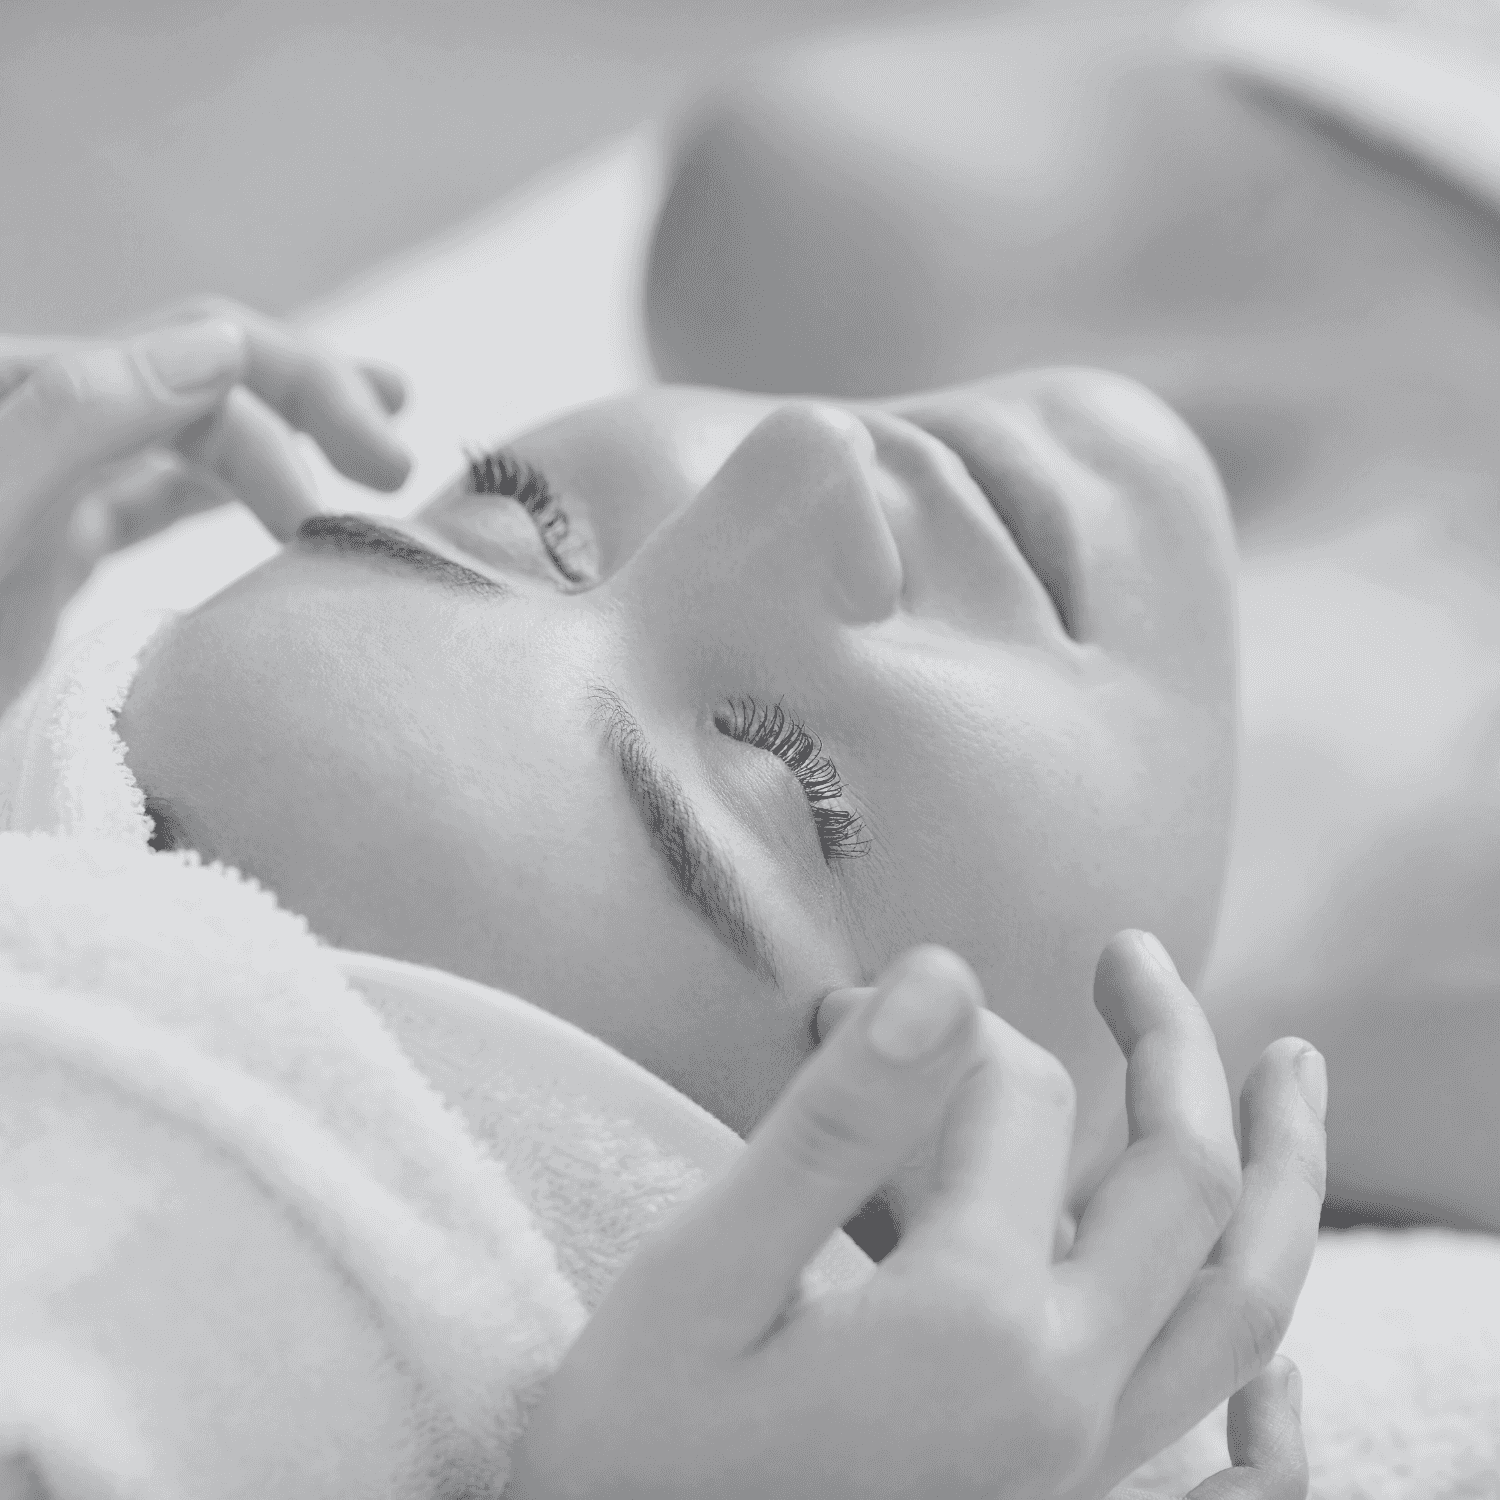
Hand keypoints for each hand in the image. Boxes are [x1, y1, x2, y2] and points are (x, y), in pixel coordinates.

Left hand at [0, 297, 410, 713]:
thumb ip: (73, 422)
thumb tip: (220, 347)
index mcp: (23, 395)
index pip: (195, 362)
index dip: (296, 406)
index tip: (369, 498)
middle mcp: (41, 423)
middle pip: (204, 374)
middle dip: (313, 400)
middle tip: (400, 467)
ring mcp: (46, 485)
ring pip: (194, 429)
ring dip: (292, 429)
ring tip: (382, 442)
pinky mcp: (53, 548)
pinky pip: (162, 496)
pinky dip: (237, 488)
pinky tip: (285, 499)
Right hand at [506, 934, 1326, 1499]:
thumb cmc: (638, 1453)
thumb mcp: (705, 1275)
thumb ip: (835, 1126)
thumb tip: (947, 977)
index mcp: (972, 1324)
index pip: (1017, 1104)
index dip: (946, 1025)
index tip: (848, 1005)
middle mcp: (1063, 1397)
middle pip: (1182, 1184)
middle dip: (1168, 1046)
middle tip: (1132, 954)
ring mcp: (1083, 1471)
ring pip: (1240, 1306)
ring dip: (1281, 1175)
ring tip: (1292, 1069)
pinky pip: (1225, 1491)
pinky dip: (1277, 1432)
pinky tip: (1288, 1388)